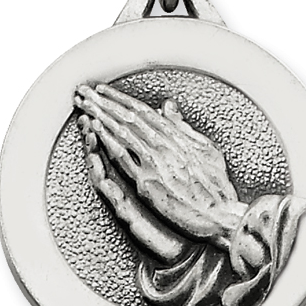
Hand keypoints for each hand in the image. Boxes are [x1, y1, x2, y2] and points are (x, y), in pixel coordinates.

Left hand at [74, 83, 246, 249]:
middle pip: (128, 117)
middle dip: (104, 102)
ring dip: (101, 115)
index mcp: (178, 138)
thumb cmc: (217, 188)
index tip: (105, 90)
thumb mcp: (207, 150)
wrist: (220, 215)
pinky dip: (108, 140)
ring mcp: (155, 164)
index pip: (143, 112)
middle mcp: (165, 147)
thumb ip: (184, 128)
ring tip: (84, 104)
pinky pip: (123, 158)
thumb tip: (169, 107)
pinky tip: (96, 129)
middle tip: (86, 91)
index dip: (120, 99)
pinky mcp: (148, 183)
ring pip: (123, 132)